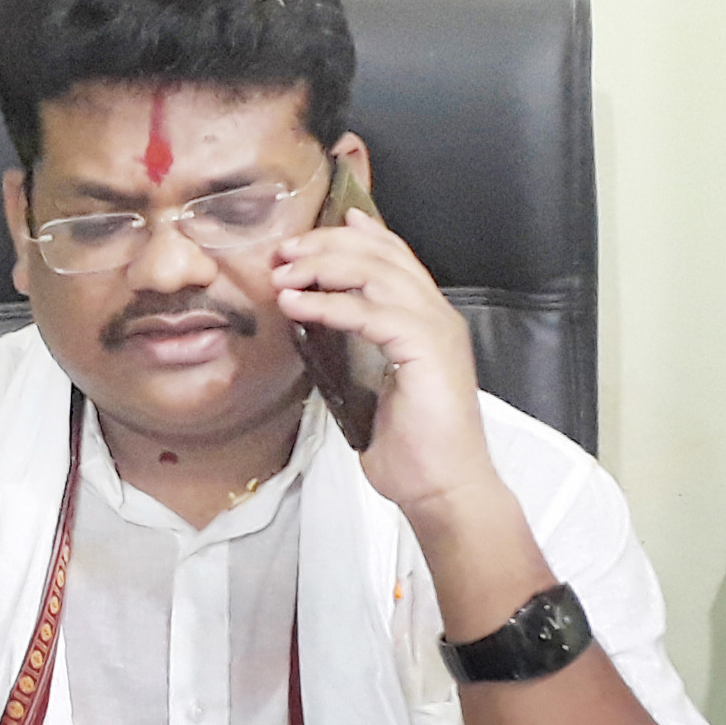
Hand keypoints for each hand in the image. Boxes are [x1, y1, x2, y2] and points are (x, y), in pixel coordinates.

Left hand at [271, 208, 498, 513]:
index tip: (308, 236)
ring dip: (322, 268)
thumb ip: (355, 355)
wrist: (442, 488)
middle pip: (381, 255)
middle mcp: (437, 315)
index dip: (353, 237)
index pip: (393, 258)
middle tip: (283, 251)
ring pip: (376, 273)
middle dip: (326, 245)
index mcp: (428, 321)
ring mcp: (435, 329)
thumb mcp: (374, 389)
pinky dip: (329, 305)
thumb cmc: (413, 450)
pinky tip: (298, 306)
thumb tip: (315, 340)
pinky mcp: (426, 349)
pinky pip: (371, 312)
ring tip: (283, 275)